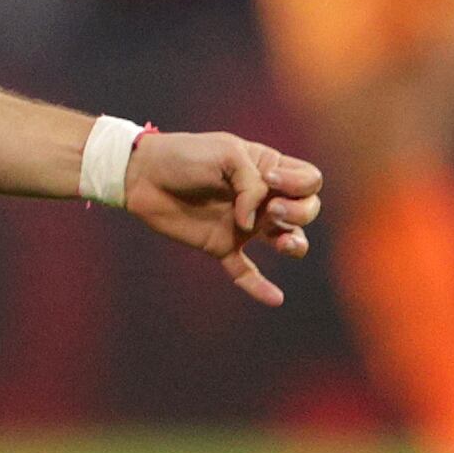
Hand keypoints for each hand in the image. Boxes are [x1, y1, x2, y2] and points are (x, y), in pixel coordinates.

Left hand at [122, 129, 325, 305]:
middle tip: (273, 209)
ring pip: (287, 241)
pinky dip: (259, 287)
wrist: (144, 174)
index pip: (309, 181)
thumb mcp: (226, 154)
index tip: (271, 179)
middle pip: (306, 210)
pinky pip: (246, 272)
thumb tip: (252, 223)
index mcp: (268, 170)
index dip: (300, 184)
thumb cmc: (185, 155)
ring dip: (295, 244)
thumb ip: (251, 183)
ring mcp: (244, 224)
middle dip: (299, 211)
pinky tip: (275, 299)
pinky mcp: (222, 245)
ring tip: (283, 244)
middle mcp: (262, 199)